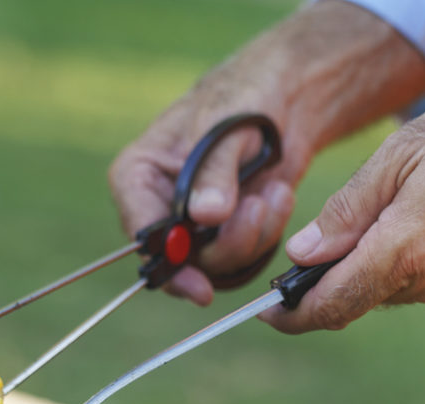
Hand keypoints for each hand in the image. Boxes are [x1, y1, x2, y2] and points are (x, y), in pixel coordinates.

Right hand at [108, 0, 424, 305]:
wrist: (285, 98)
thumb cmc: (244, 96)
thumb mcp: (226, 125)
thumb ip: (215, 170)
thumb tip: (205, 216)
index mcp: (138, 176)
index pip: (141, 232)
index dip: (167, 263)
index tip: (198, 285)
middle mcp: (159, 208)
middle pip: (179, 261)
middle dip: (226, 244)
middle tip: (257, 208)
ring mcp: (192, 227)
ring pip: (215, 266)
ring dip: (253, 235)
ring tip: (274, 192)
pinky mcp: (224, 236)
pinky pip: (242, 260)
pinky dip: (266, 236)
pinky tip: (278, 198)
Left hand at [262, 80, 424, 333]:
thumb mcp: (403, 152)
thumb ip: (348, 211)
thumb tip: (302, 254)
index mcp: (405, 251)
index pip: (331, 305)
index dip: (292, 315)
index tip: (267, 313)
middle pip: (364, 295)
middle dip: (343, 272)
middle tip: (338, 234)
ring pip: (402, 288)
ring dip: (389, 261)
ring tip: (412, 205)